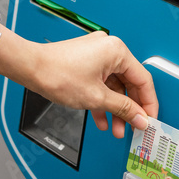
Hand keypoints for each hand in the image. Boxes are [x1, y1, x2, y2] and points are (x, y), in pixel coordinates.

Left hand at [24, 32, 157, 138]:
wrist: (30, 68)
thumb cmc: (57, 74)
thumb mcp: (97, 97)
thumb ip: (123, 109)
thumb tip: (140, 118)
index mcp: (117, 51)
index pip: (143, 80)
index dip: (148, 104)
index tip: (149, 120)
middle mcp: (109, 49)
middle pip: (129, 84)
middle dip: (129, 109)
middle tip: (132, 127)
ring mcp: (96, 55)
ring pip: (114, 86)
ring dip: (115, 108)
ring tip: (116, 129)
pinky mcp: (86, 62)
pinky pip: (101, 83)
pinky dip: (102, 100)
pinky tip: (101, 119)